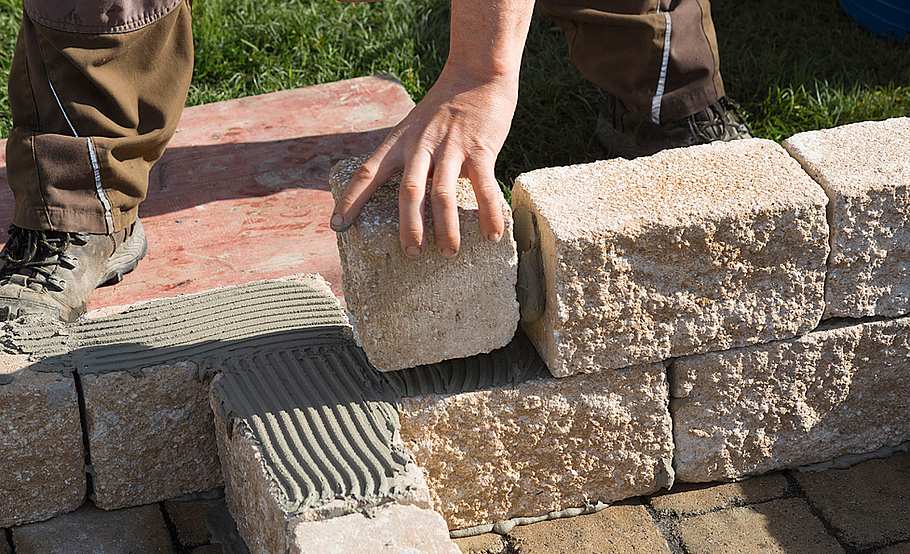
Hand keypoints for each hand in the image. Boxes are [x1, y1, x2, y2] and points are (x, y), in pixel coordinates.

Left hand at [330, 66, 517, 257]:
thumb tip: (409, 197)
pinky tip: (492, 235)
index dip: (351, 201)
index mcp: (400, 141)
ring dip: (447, 228)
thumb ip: (409, 156)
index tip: (337, 226)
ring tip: (449, 252)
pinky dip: (489, 213)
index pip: (367, 173)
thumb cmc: (445, 105)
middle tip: (411, 254)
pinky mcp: (480, 149)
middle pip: (409, 191)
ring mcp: (450, 147)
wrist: (477, 72)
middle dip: (409, 226)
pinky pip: (484, 187)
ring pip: (443, 193)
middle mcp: (421, 145)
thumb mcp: (414, 125)